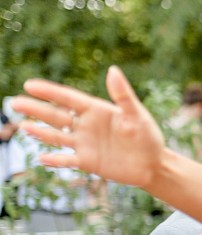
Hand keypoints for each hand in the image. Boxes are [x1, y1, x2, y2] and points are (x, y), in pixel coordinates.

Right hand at [11, 66, 165, 187]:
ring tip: (23, 126)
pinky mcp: (88, 162)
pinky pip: (67, 160)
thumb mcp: (138, 115)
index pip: (68, 98)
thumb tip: (113, 70)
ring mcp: (85, 144)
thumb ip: (123, 95)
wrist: (154, 164)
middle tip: (14, 102)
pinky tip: (41, 158)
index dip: (50, 92)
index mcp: (97, 110)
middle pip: (56, 116)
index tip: (29, 84)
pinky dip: (55, 160)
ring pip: (57, 136)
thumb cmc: (149, 137)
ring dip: (40, 132)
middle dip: (36, 109)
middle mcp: (86, 125)